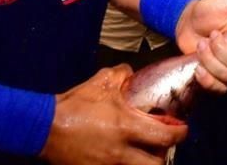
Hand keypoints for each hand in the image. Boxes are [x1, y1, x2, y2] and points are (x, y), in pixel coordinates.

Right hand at [40, 65, 186, 164]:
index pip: (165, 136)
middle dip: (163, 155)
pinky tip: (124, 158)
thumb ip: (120, 75)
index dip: (179, 133)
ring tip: (144, 152)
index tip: (181, 129)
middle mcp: (120, 152)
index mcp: (125, 127)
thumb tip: (131, 72)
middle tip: (162, 144)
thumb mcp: (99, 83)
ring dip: (145, 162)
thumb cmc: (74, 105)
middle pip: (156, 164)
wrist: (45, 127)